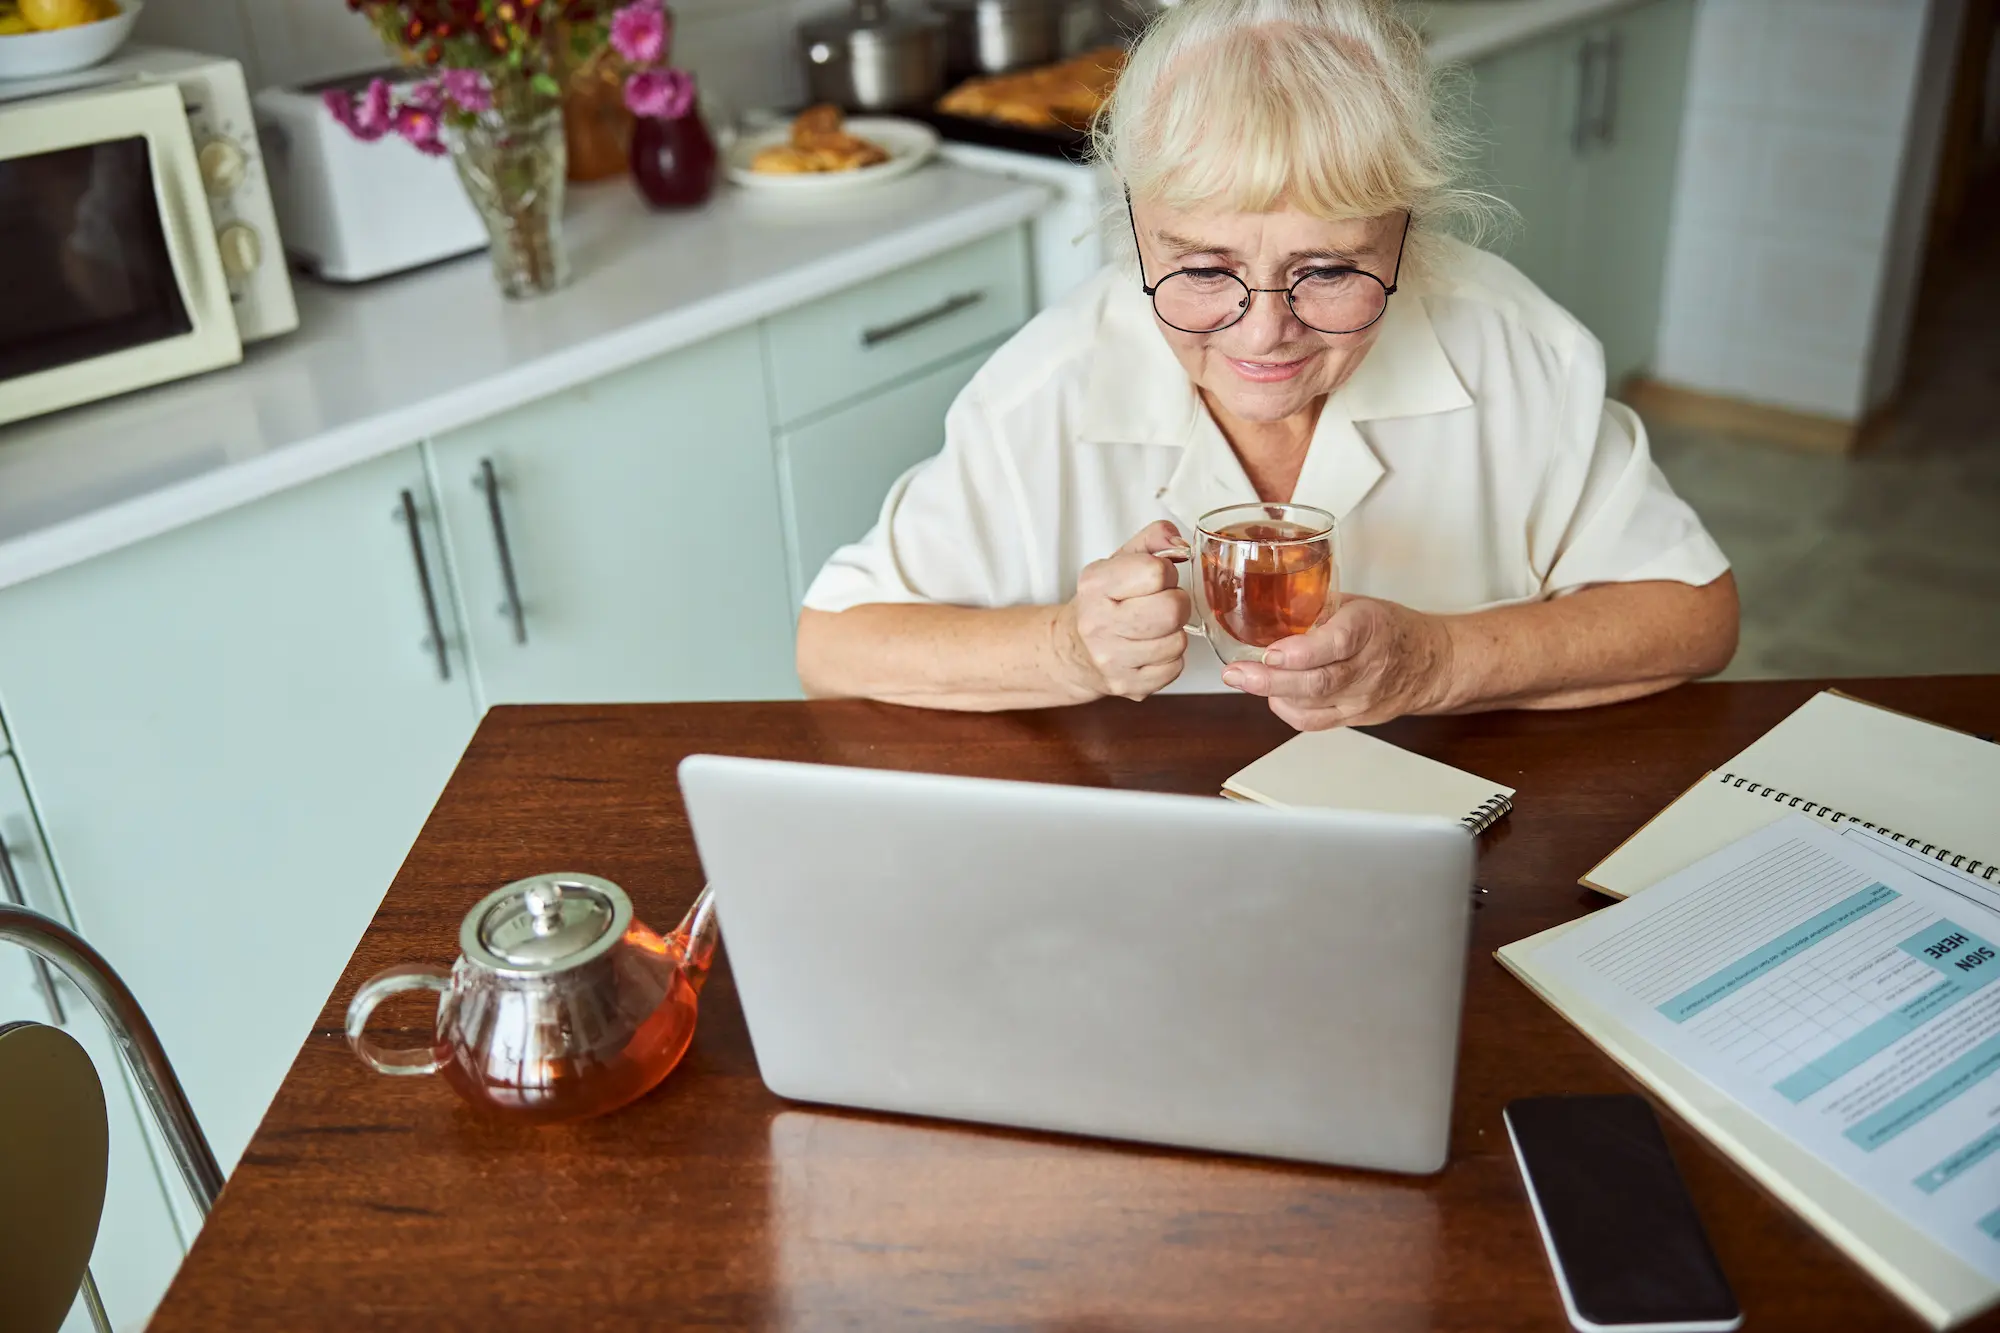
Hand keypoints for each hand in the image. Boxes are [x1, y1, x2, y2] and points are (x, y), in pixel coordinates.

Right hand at [1054, 521, 1190, 700]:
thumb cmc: (1103, 602)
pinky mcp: (1127, 686)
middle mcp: (1097, 623)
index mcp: (1095, 585)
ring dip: (1174, 633)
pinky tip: (1151, 650)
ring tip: (1154, 628)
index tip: (1155, 580)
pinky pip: (1175, 668)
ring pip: (1178, 641)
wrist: (1073, 650)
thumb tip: (1181, 545)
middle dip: (1176, 604)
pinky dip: (1170, 658)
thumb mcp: (1119, 561)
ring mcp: (1111, 659)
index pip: (1156, 572)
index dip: (1165, 573)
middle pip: (1172, 610)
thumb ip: (1153, 539)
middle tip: (1161, 604)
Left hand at [1219, 595, 1455, 728]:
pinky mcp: (1355, 717)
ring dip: (1272, 694)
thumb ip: (1316, 608)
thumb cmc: (1390, 628)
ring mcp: (1362, 698)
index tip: (1269, 652)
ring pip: (1313, 706)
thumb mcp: (1357, 604)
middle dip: (1270, 680)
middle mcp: (1367, 667)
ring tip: (1243, 680)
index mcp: (1369, 628)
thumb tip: (1265, 604)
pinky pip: (1315, 722)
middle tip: (1236, 674)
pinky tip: (1273, 695)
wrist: (1430, 663)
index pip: (1335, 644)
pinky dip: (1288, 710)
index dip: (1299, 652)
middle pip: (1317, 682)